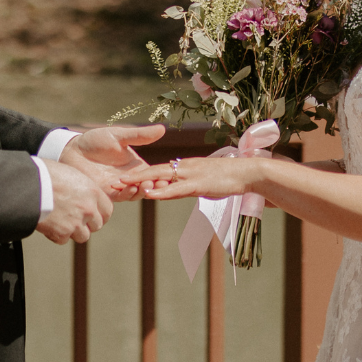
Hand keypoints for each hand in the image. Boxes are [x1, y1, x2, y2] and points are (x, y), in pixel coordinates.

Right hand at [35, 159, 111, 243]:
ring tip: (60, 220)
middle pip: (96, 225)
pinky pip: (63, 239)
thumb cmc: (46, 174)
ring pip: (82, 236)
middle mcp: (88, 209)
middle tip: (73, 218)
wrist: (28, 184)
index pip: (107, 211)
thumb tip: (83, 196)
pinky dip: (56, 235)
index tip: (92, 215)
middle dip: (86, 224)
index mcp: (93, 192)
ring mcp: (76, 222)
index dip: (99, 214)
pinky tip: (49, 223)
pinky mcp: (62, 233)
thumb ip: (82, 189)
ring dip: (73, 231)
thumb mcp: (71, 174)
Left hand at [59, 124, 166, 199]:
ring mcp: (119, 187)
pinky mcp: (107, 193)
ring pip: (136, 194)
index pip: (154, 173)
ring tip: (144, 185)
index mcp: (136, 165)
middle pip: (147, 186)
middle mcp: (130, 178)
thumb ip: (139, 136)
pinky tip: (130, 188)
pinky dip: (127, 194)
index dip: (161, 175)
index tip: (168, 175)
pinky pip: (120, 197)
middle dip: (154, 185)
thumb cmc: (95, 141)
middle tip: (159, 183)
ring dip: (141, 191)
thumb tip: (163, 129)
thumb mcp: (119, 136)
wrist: (72, 150)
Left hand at [125, 154, 259, 201]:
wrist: (248, 173)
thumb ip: (188, 186)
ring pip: (161, 177)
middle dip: (133, 177)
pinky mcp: (199, 184)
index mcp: (184, 167)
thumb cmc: (228, 178)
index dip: (138, 174)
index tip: (122, 179)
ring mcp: (190, 174)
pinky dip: (163, 191)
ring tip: (123, 185)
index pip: (157, 170)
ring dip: (141, 182)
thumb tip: (178, 191)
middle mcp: (183, 167)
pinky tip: (150, 194)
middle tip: (113, 182)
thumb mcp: (202, 183)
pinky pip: (177, 188)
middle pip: (153, 172)